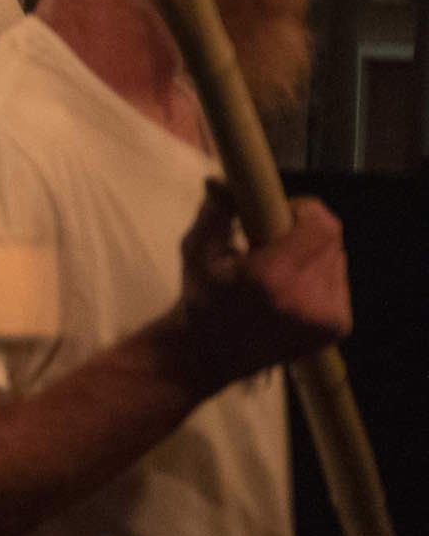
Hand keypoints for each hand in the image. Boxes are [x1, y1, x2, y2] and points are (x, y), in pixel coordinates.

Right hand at [178, 184, 350, 392]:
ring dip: (313, 254)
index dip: (304, 210)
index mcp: (272, 278)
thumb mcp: (196, 251)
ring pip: (337, 259)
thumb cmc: (201, 298)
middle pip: (331, 240)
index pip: (321, 225)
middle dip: (305, 231)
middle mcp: (307, 300)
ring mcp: (327, 318)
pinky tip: (291, 290)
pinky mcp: (337, 328)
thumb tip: (219, 180)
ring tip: (280, 269)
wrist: (209, 355)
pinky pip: (339, 282)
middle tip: (274, 240)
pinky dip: (319, 277)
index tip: (278, 214)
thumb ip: (215, 213)